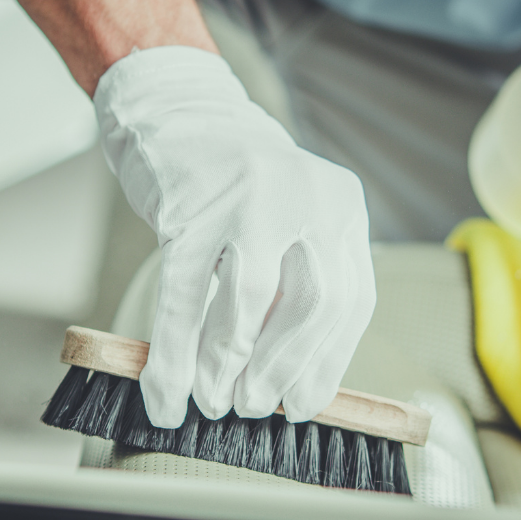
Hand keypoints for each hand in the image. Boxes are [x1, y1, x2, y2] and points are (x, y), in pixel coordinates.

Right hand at [94, 46, 375, 427]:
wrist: (174, 111)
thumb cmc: (232, 186)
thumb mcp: (287, 224)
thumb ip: (296, 285)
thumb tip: (289, 385)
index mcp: (341, 204)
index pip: (354, 299)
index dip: (328, 361)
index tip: (304, 403)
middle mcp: (306, 196)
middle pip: (313, 303)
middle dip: (282, 370)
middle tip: (254, 408)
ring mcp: (248, 198)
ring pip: (250, 304)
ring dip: (228, 368)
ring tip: (211, 404)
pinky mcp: (190, 209)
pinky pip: (186, 299)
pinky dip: (175, 357)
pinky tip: (166, 393)